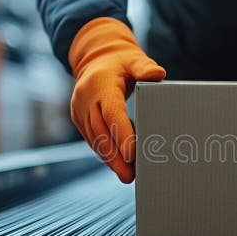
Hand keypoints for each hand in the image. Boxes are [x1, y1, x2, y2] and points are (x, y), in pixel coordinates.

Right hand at [69, 17, 165, 182]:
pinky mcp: (78, 117)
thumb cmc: (120, 62)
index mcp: (100, 83)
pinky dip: (104, 152)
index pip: (111, 113)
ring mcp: (79, 108)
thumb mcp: (134, 59)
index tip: (132, 154)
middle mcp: (86, 98)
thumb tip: (158, 74)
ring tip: (126, 176)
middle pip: (101, 131)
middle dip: (115, 156)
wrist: (95, 59)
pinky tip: (117, 164)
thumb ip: (145, 67)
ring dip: (109, 159)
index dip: (121, 134)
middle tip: (129, 176)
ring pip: (94, 139)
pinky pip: (91, 138)